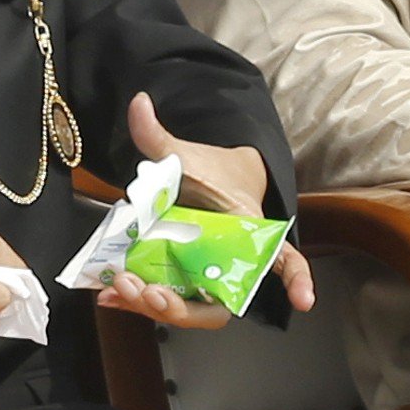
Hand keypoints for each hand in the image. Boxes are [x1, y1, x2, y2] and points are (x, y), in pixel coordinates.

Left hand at [95, 93, 314, 328]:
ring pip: (188, 308)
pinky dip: (136, 302)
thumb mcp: (186, 154)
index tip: (304, 300)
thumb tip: (138, 101)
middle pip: (218, 304)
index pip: (284, 258)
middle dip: (182, 308)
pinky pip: (164, 299)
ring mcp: (204, 277)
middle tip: (148, 292)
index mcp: (248, 233)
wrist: (208, 181)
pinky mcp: (179, 280)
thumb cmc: (211, 172)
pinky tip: (105, 296)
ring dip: (152, 307)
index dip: (296, 278)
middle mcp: (231, 264)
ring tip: (117, 291)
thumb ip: (158, 135)